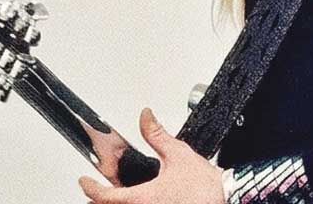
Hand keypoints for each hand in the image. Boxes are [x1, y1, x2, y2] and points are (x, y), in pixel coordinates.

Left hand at [78, 107, 224, 203]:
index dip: (91, 188)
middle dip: (98, 203)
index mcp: (145, 197)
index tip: (85, 181)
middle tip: (91, 196)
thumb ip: (157, 135)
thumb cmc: (205, 186)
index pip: (106, 196)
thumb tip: (145, 117)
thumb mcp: (178, 154)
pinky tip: (138, 203)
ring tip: (109, 201)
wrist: (228, 199)